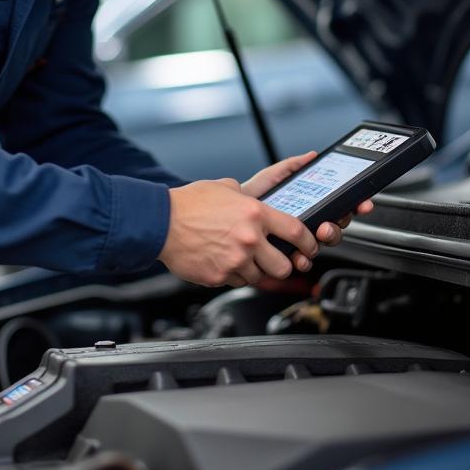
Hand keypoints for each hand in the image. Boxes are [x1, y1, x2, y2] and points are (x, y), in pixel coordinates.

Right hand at [158, 178, 318, 287]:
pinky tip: (223, 260)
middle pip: (283, 266)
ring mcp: (235, 260)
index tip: (308, 247)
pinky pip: (237, 281)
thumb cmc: (190, 203)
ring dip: (254, 270)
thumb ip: (249, 197)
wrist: (161, 221)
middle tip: (274, 259)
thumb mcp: (226, 188)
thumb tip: (259, 200)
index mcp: (256, 213)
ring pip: (260, 277)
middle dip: (282, 264)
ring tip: (240, 256)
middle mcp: (249, 239)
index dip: (308, 243)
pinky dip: (233, 274)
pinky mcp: (220, 276)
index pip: (297, 232)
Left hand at [241, 151, 374, 271]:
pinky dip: (304, 261)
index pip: (337, 205)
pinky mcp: (286, 256)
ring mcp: (298, 242)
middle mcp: (308, 224)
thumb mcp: (271, 177)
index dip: (354, 204)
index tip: (361, 202)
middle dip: (340, 224)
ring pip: (324, 244)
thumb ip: (291, 166)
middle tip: (330, 221)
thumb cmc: (247, 199)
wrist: (223, 218)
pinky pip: (303, 261)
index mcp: (309, 206)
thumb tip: (312, 155)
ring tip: (318, 233)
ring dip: (326, 240)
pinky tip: (299, 257)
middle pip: (336, 225)